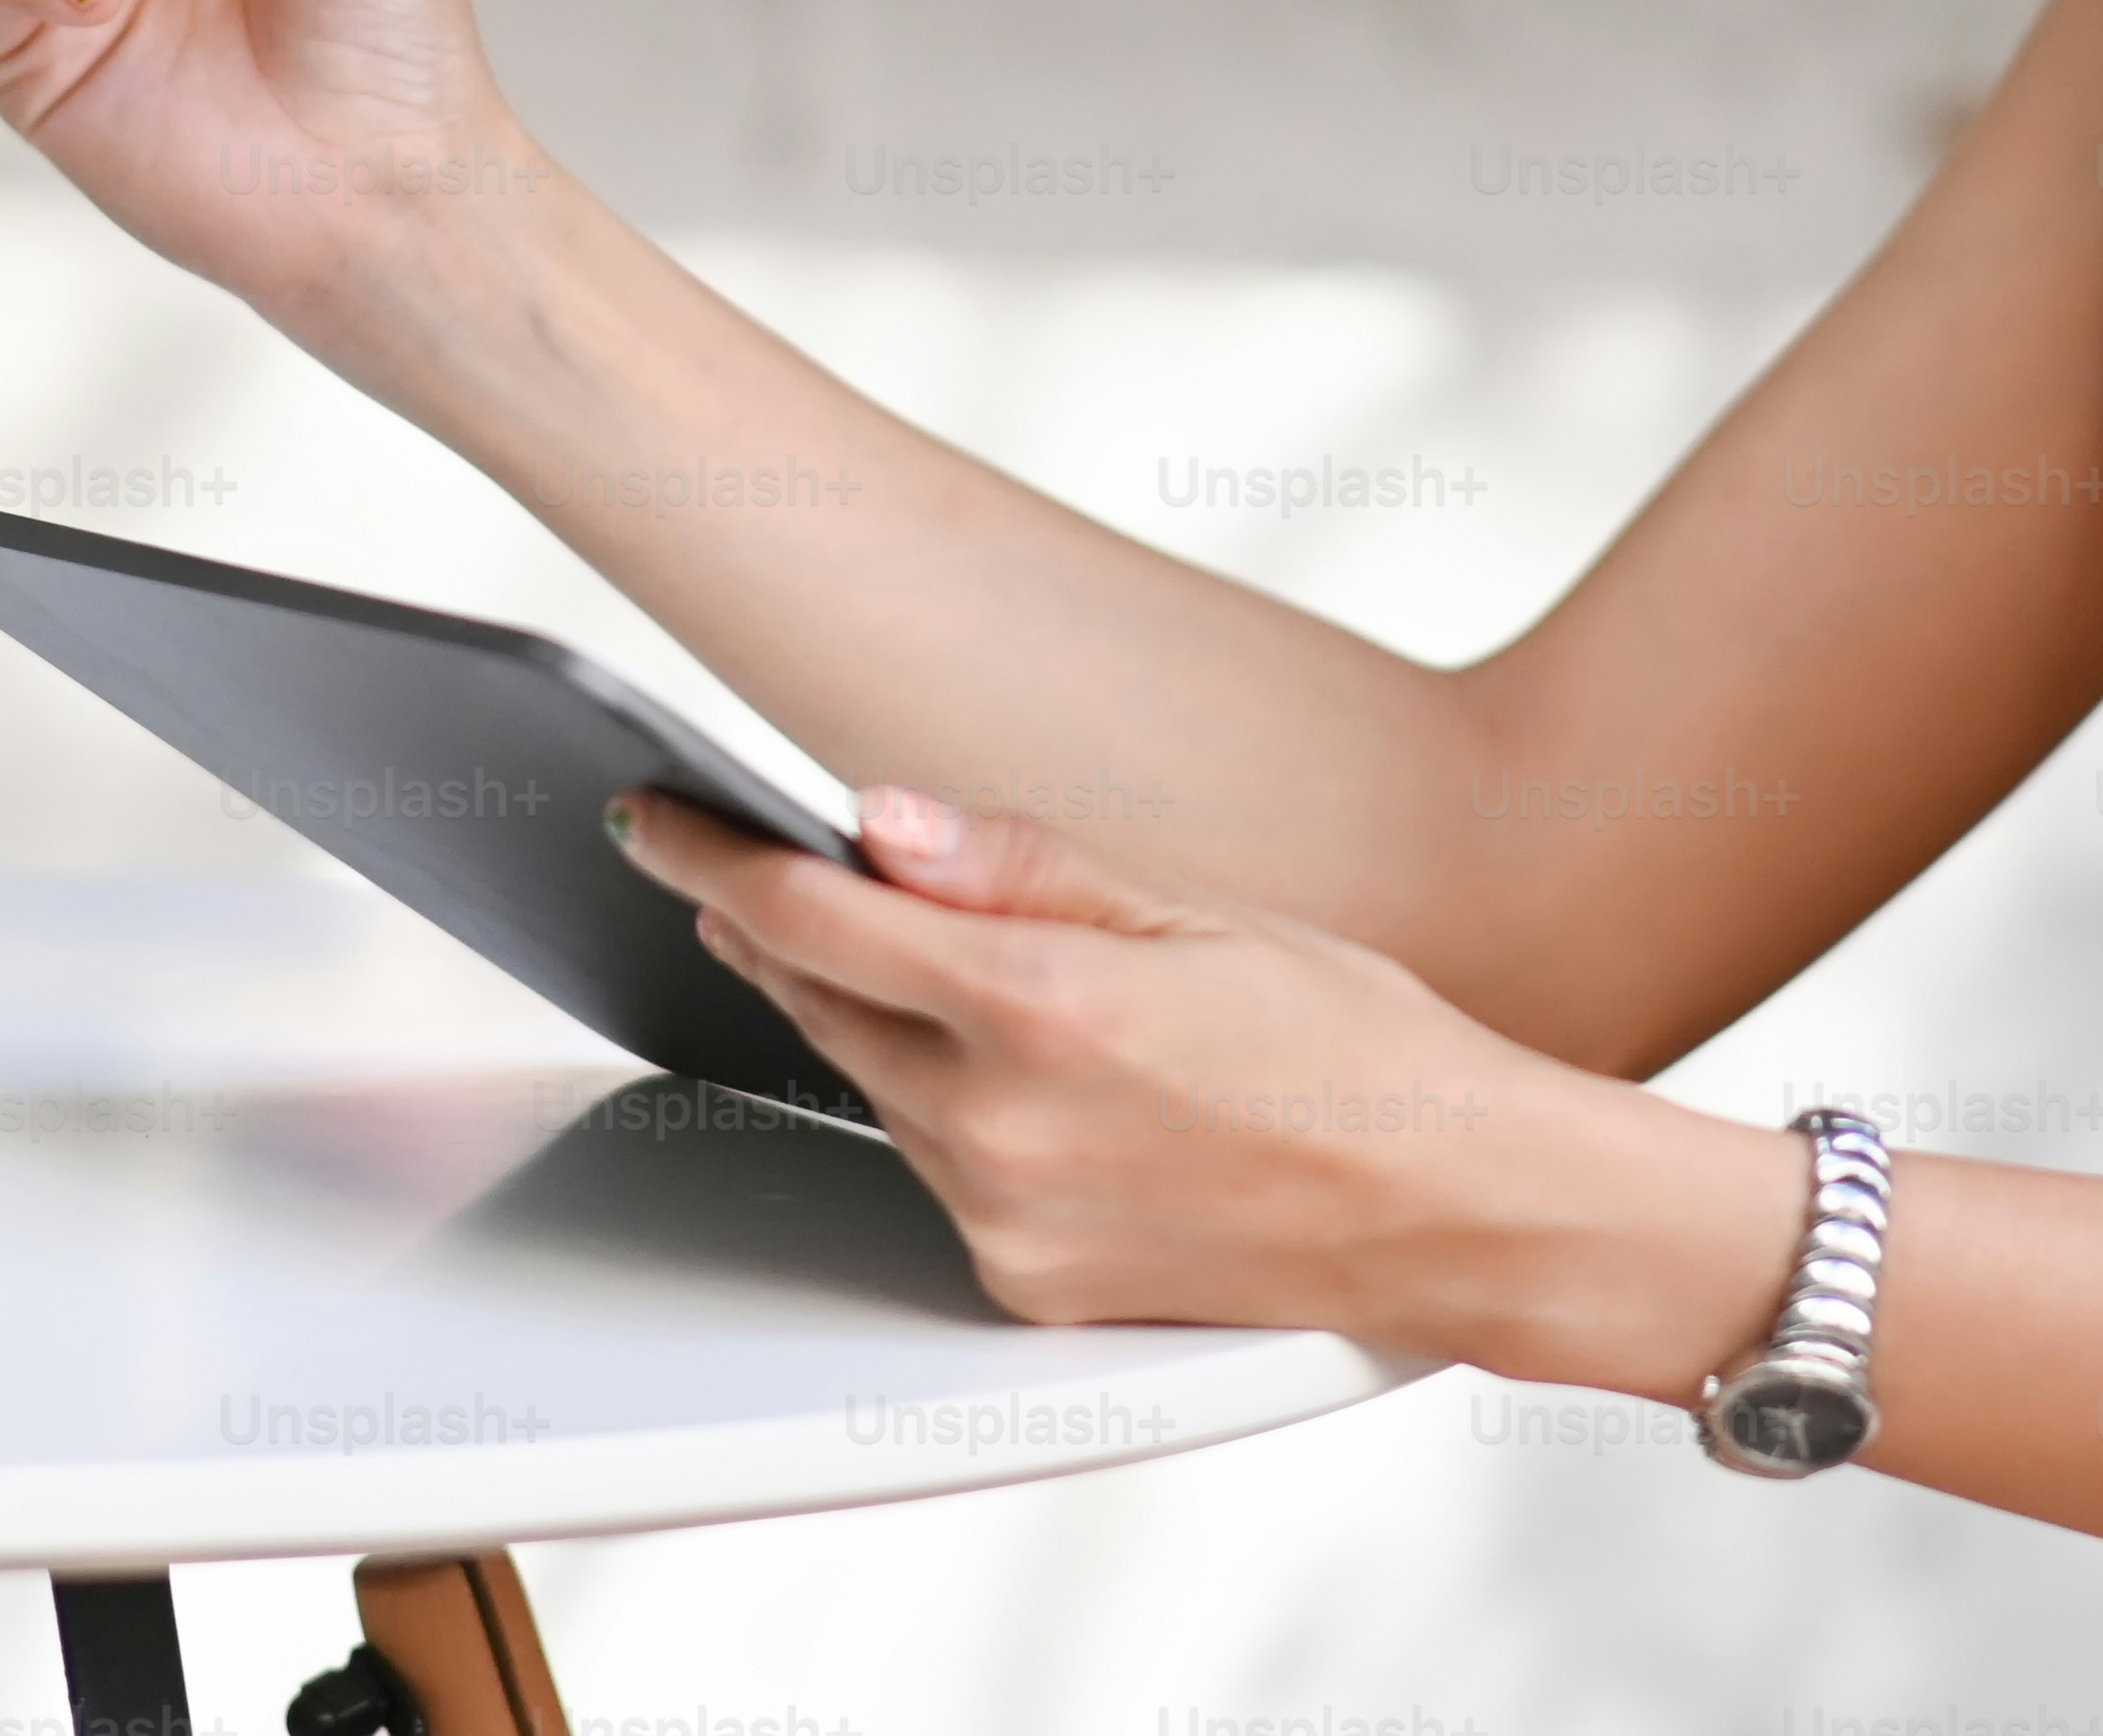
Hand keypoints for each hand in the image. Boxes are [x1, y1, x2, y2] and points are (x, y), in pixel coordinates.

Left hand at [615, 785, 1804, 1394]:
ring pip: (871, 1083)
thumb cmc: (1353, 1041)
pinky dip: (932, 1100)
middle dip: (764, 923)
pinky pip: (933, 1168)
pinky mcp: (1024, 1289)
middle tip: (724, 857)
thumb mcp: (1198, 911)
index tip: (644, 813)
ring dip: (858, 1010)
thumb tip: (874, 821)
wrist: (1458, 1214)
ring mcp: (1004, 1223)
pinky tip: (987, 1061)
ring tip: (880, 943)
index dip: (708, 852)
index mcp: (1041, 1012)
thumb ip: (1019, 869)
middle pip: (814, 1000)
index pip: (808, 914)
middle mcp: (999, 1132)